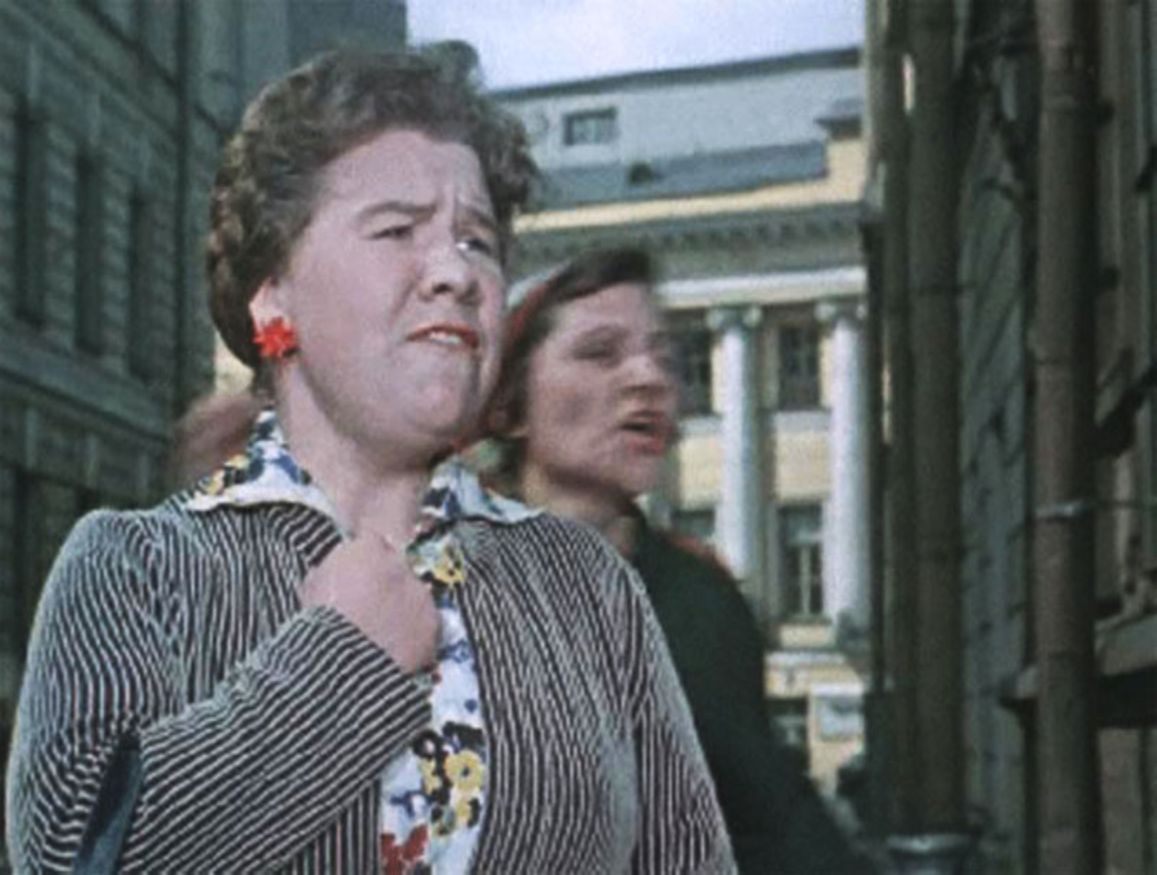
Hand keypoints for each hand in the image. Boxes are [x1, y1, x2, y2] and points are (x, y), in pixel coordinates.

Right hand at [298, 535, 438, 673]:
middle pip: (399, 569)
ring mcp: (420, 593)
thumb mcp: (312, 587)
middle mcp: (400, 564)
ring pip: (416, 597)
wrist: (339, 661)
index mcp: (366, 549)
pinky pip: (427, 626)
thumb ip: (328, 571)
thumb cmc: (318, 623)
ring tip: (383, 635)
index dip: (367, 563)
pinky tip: (397, 650)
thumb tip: (330, 573)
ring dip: (404, 610)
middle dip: (389, 584)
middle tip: (373, 608)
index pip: (374, 543)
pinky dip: (416, 636)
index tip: (361, 578)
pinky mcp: (433, 622)